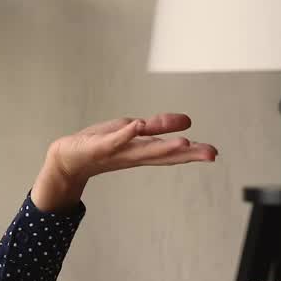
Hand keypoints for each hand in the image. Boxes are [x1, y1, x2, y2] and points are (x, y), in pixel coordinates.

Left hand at [31, 113, 218, 212]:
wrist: (66, 159)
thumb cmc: (99, 144)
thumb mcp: (132, 131)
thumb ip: (157, 126)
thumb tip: (187, 121)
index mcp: (142, 151)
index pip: (170, 153)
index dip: (192, 153)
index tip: (214, 153)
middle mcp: (132, 154)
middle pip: (162, 154)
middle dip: (186, 153)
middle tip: (210, 153)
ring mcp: (116, 151)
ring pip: (142, 150)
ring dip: (163, 146)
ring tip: (184, 142)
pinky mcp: (98, 146)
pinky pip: (113, 140)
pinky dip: (125, 134)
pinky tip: (137, 126)